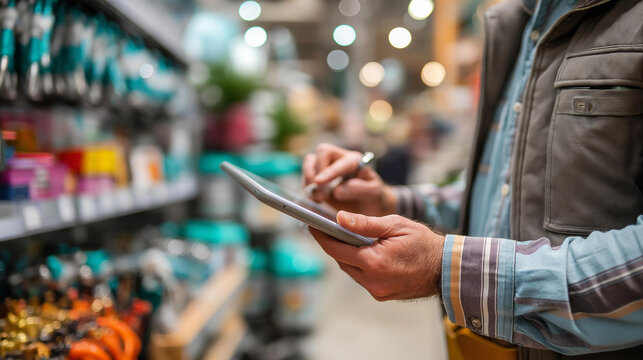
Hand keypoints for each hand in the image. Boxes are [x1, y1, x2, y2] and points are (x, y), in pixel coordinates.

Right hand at [303, 143, 396, 216]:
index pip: (339, 161)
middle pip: (322, 151)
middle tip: (321, 196)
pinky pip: (306, 175)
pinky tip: (314, 199)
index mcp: (355, 161)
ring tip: (318, 199)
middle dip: (317, 172)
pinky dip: (306, 187)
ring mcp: (327, 167)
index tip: (319, 182)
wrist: (368, 203)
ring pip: (310, 161)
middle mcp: (340, 159)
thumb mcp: (374, 192)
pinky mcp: (318, 177)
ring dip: (309, 180)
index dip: (328, 171)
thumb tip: (338, 190)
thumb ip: (360, 189)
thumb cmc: (373, 195)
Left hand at [309, 211, 444, 300]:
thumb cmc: (423, 243)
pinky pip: (361, 277)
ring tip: (341, 236)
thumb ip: (365, 223)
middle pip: (340, 260)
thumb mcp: (395, 225)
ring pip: (350, 270)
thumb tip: (340, 219)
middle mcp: (372, 281)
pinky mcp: (381, 295)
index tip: (310, 223)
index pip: (336, 248)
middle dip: (331, 243)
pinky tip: (359, 251)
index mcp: (374, 262)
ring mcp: (377, 291)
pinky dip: (357, 264)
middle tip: (324, 226)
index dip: (320, 235)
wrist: (446, 268)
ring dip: (345, 254)